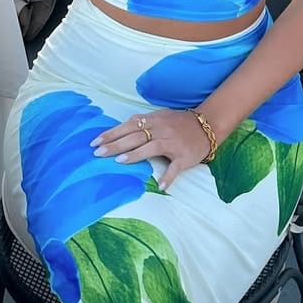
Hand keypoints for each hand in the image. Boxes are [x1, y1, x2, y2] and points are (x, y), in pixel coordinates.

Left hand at [90, 108, 211, 191]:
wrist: (207, 126)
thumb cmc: (180, 123)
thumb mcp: (160, 117)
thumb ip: (143, 122)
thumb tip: (122, 129)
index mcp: (154, 120)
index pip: (128, 126)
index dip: (111, 133)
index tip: (95, 142)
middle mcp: (161, 129)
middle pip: (135, 136)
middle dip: (115, 144)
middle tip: (98, 153)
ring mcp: (173, 142)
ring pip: (151, 147)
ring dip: (135, 154)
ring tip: (119, 162)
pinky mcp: (184, 156)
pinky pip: (175, 167)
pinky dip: (169, 176)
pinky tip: (160, 185)